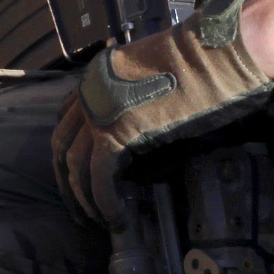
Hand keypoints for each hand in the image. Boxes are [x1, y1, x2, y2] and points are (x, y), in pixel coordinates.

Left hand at [50, 0, 273, 223]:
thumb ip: (134, 99)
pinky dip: (104, 201)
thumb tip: (140, 131)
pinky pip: (99, 177)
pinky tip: (116, 216)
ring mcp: (98, 111)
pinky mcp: (115, 132)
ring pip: (76, 165)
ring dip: (84, 198)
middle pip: (62, 145)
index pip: (67, 119)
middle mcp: (89, 92)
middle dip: (67, 181)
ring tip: (99, 220)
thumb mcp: (152, 75)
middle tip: (78, 208)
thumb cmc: (197, 61)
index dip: (69, 151)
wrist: (210, 53)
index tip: (78, 172)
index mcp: (97, 76)